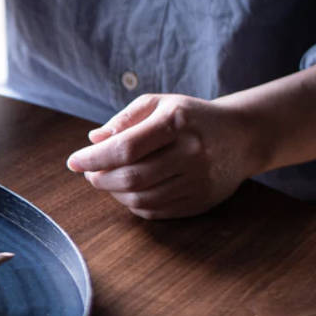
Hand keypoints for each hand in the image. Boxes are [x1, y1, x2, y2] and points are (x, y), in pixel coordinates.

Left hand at [66, 94, 266, 219]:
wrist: (242, 136)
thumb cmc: (190, 118)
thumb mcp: (159, 104)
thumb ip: (124, 119)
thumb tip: (94, 141)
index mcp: (177, 122)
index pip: (125, 148)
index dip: (93, 159)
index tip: (74, 162)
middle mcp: (191, 152)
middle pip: (131, 177)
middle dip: (100, 178)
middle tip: (90, 173)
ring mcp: (198, 180)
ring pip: (141, 198)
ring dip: (114, 193)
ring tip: (107, 180)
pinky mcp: (201, 201)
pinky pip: (155, 211)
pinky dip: (133, 204)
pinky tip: (129, 191)